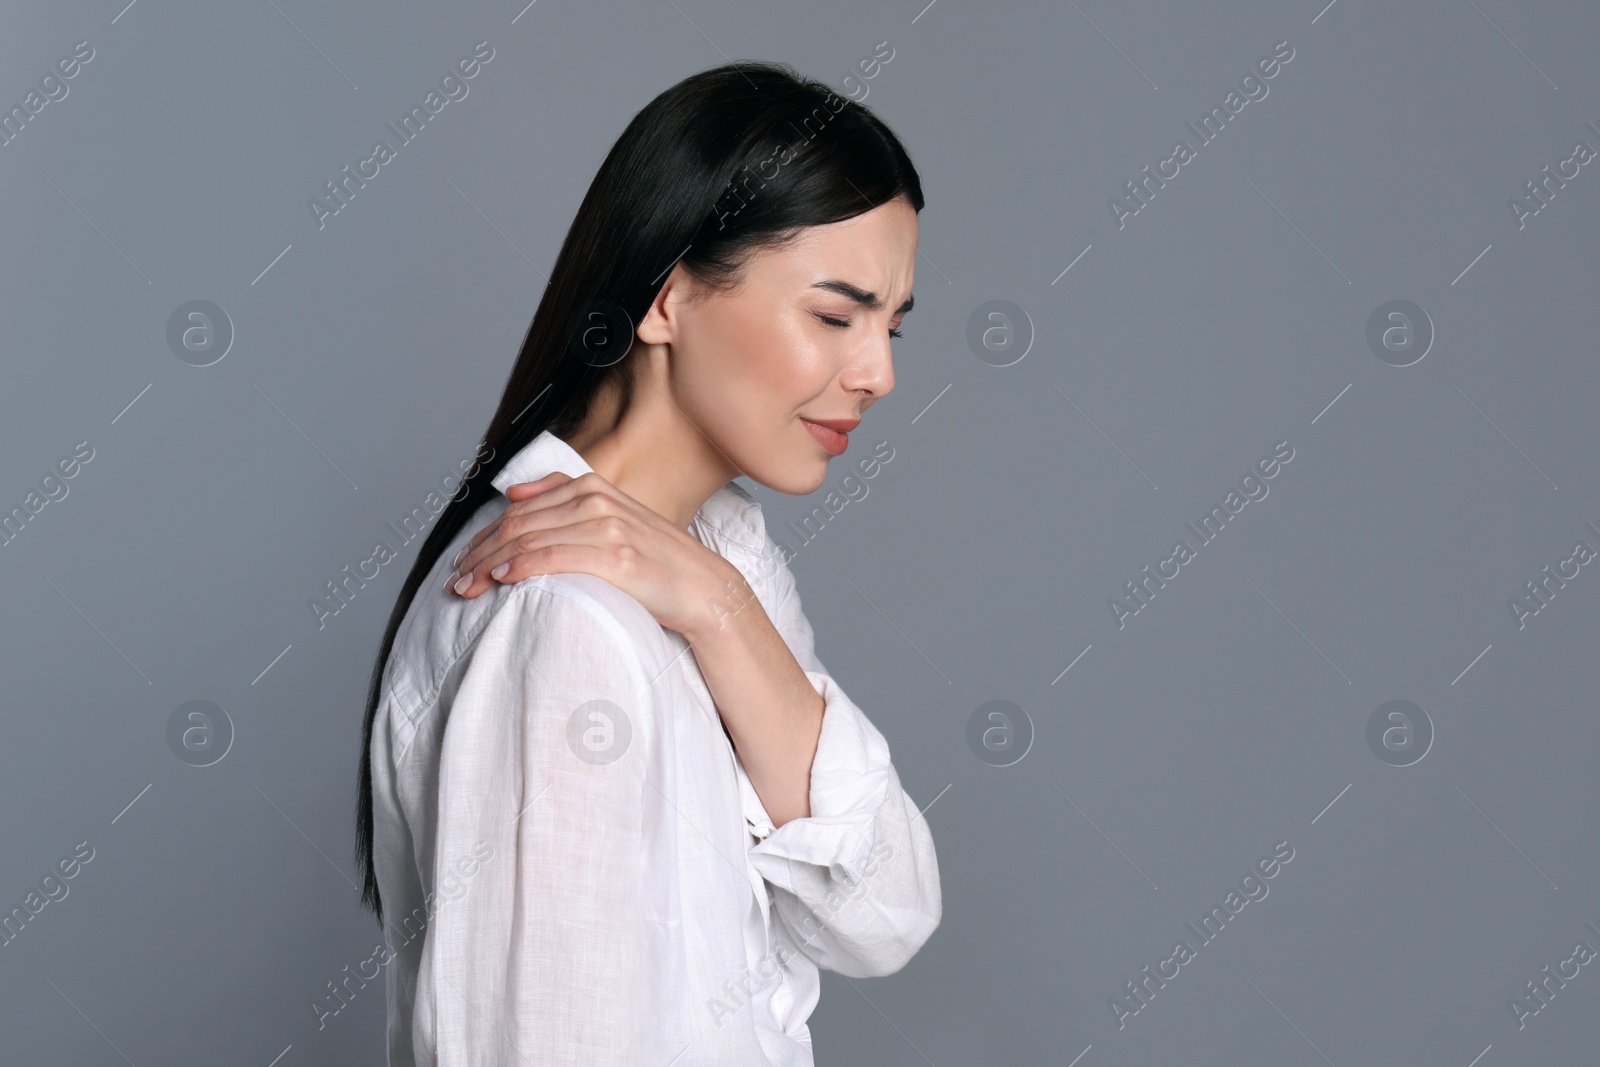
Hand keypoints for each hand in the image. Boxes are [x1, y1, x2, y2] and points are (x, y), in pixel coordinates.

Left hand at [443, 471, 755, 639]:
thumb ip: (565, 501)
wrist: (702, 587)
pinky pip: (551, 557)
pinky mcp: (613, 555)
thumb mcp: (613, 519)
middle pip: (518, 525)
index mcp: (592, 487)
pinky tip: (500, 581)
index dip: (485, 535)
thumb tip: (513, 495)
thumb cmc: (654, 561)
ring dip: (488, 565)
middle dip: (479, 553)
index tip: (463, 560)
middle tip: (455, 579)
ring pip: (527, 541)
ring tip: (465, 587)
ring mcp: (605, 526)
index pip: (520, 510)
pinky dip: (519, 568)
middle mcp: (596, 500)